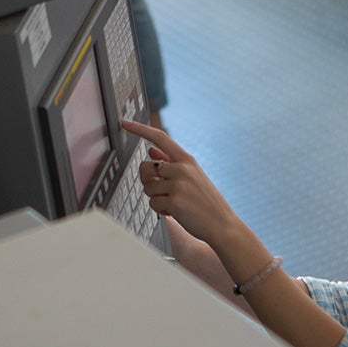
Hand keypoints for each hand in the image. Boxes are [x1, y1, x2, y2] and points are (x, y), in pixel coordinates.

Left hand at [121, 120, 241, 247]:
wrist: (222, 224)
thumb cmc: (206, 201)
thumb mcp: (192, 176)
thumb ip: (171, 163)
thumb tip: (151, 150)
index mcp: (187, 159)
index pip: (160, 137)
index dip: (140, 129)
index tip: (125, 122)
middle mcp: (182, 169)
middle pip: (145, 167)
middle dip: (146, 180)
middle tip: (159, 189)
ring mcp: (179, 185)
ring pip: (147, 188)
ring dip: (156, 198)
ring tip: (173, 203)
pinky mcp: (175, 202)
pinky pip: (153, 203)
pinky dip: (160, 210)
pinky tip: (174, 212)